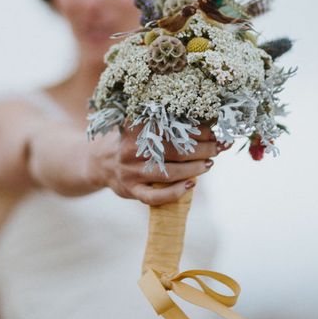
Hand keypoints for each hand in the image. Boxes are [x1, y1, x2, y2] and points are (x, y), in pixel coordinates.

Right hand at [93, 124, 232, 205]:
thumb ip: (163, 123)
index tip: (215, 129)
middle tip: (218, 147)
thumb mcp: (138, 125)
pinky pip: (155, 197)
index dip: (198, 129)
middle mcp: (133, 149)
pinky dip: (175, 193)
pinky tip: (191, 186)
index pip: (174, 127)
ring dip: (195, 169)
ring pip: (169, 172)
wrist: (99, 162)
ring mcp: (131, 171)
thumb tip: (203, 122)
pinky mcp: (131, 190)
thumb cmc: (129, 141)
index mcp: (137, 128)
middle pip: (175, 150)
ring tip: (209, 163)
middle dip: (202, 148)